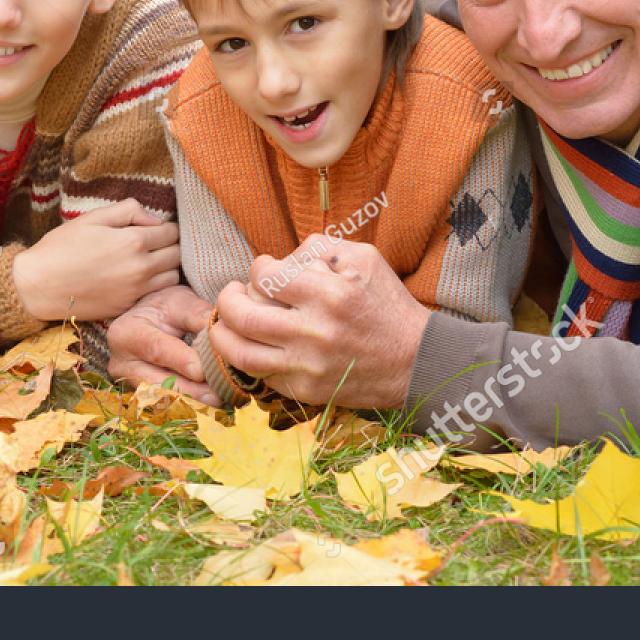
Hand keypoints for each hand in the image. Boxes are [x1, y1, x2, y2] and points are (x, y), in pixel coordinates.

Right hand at [13, 198, 180, 320]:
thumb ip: (128, 211)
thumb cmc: (61, 247)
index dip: (166, 227)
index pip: (172, 233)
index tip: (156, 228)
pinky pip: (155, 295)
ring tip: (149, 261)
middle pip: (177, 255)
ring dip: (166, 267)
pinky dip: (154, 286)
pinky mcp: (127, 307)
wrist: (38, 286)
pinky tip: (138, 278)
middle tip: (154, 244)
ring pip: (172, 278)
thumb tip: (154, 219)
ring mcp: (135, 291)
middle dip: (170, 246)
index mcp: (133, 242)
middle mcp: (140, 268)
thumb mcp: (92, 218)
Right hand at [106, 285, 220, 404]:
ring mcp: (129, 385)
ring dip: (190, 402)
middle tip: (216, 396)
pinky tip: (209, 404)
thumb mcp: (179, 302)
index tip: (202, 371)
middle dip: (188, 391)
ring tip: (217, 401)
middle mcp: (121, 364)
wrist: (150, 322)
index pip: (155, 349)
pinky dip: (188, 406)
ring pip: (160, 400)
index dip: (179, 361)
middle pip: (155, 383)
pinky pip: (165, 407)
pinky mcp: (141, 399)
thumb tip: (217, 330)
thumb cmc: (165, 310)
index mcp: (126, 333)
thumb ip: (197, 314)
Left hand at [209, 236, 430, 408]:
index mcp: (329, 294)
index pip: (265, 277)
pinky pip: (260, 377)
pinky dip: (248, 359)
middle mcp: (315, 333)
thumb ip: (318, 247)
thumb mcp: (363, 258)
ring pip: (241, 355)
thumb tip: (279, 259)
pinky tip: (252, 346)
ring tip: (224, 324)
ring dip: (222, 336)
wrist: (416, 361)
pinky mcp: (307, 391)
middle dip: (227, 300)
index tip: (265, 270)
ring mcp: (309, 367)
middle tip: (232, 293)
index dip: (258, 268)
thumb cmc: (386, 304)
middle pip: (243, 317)